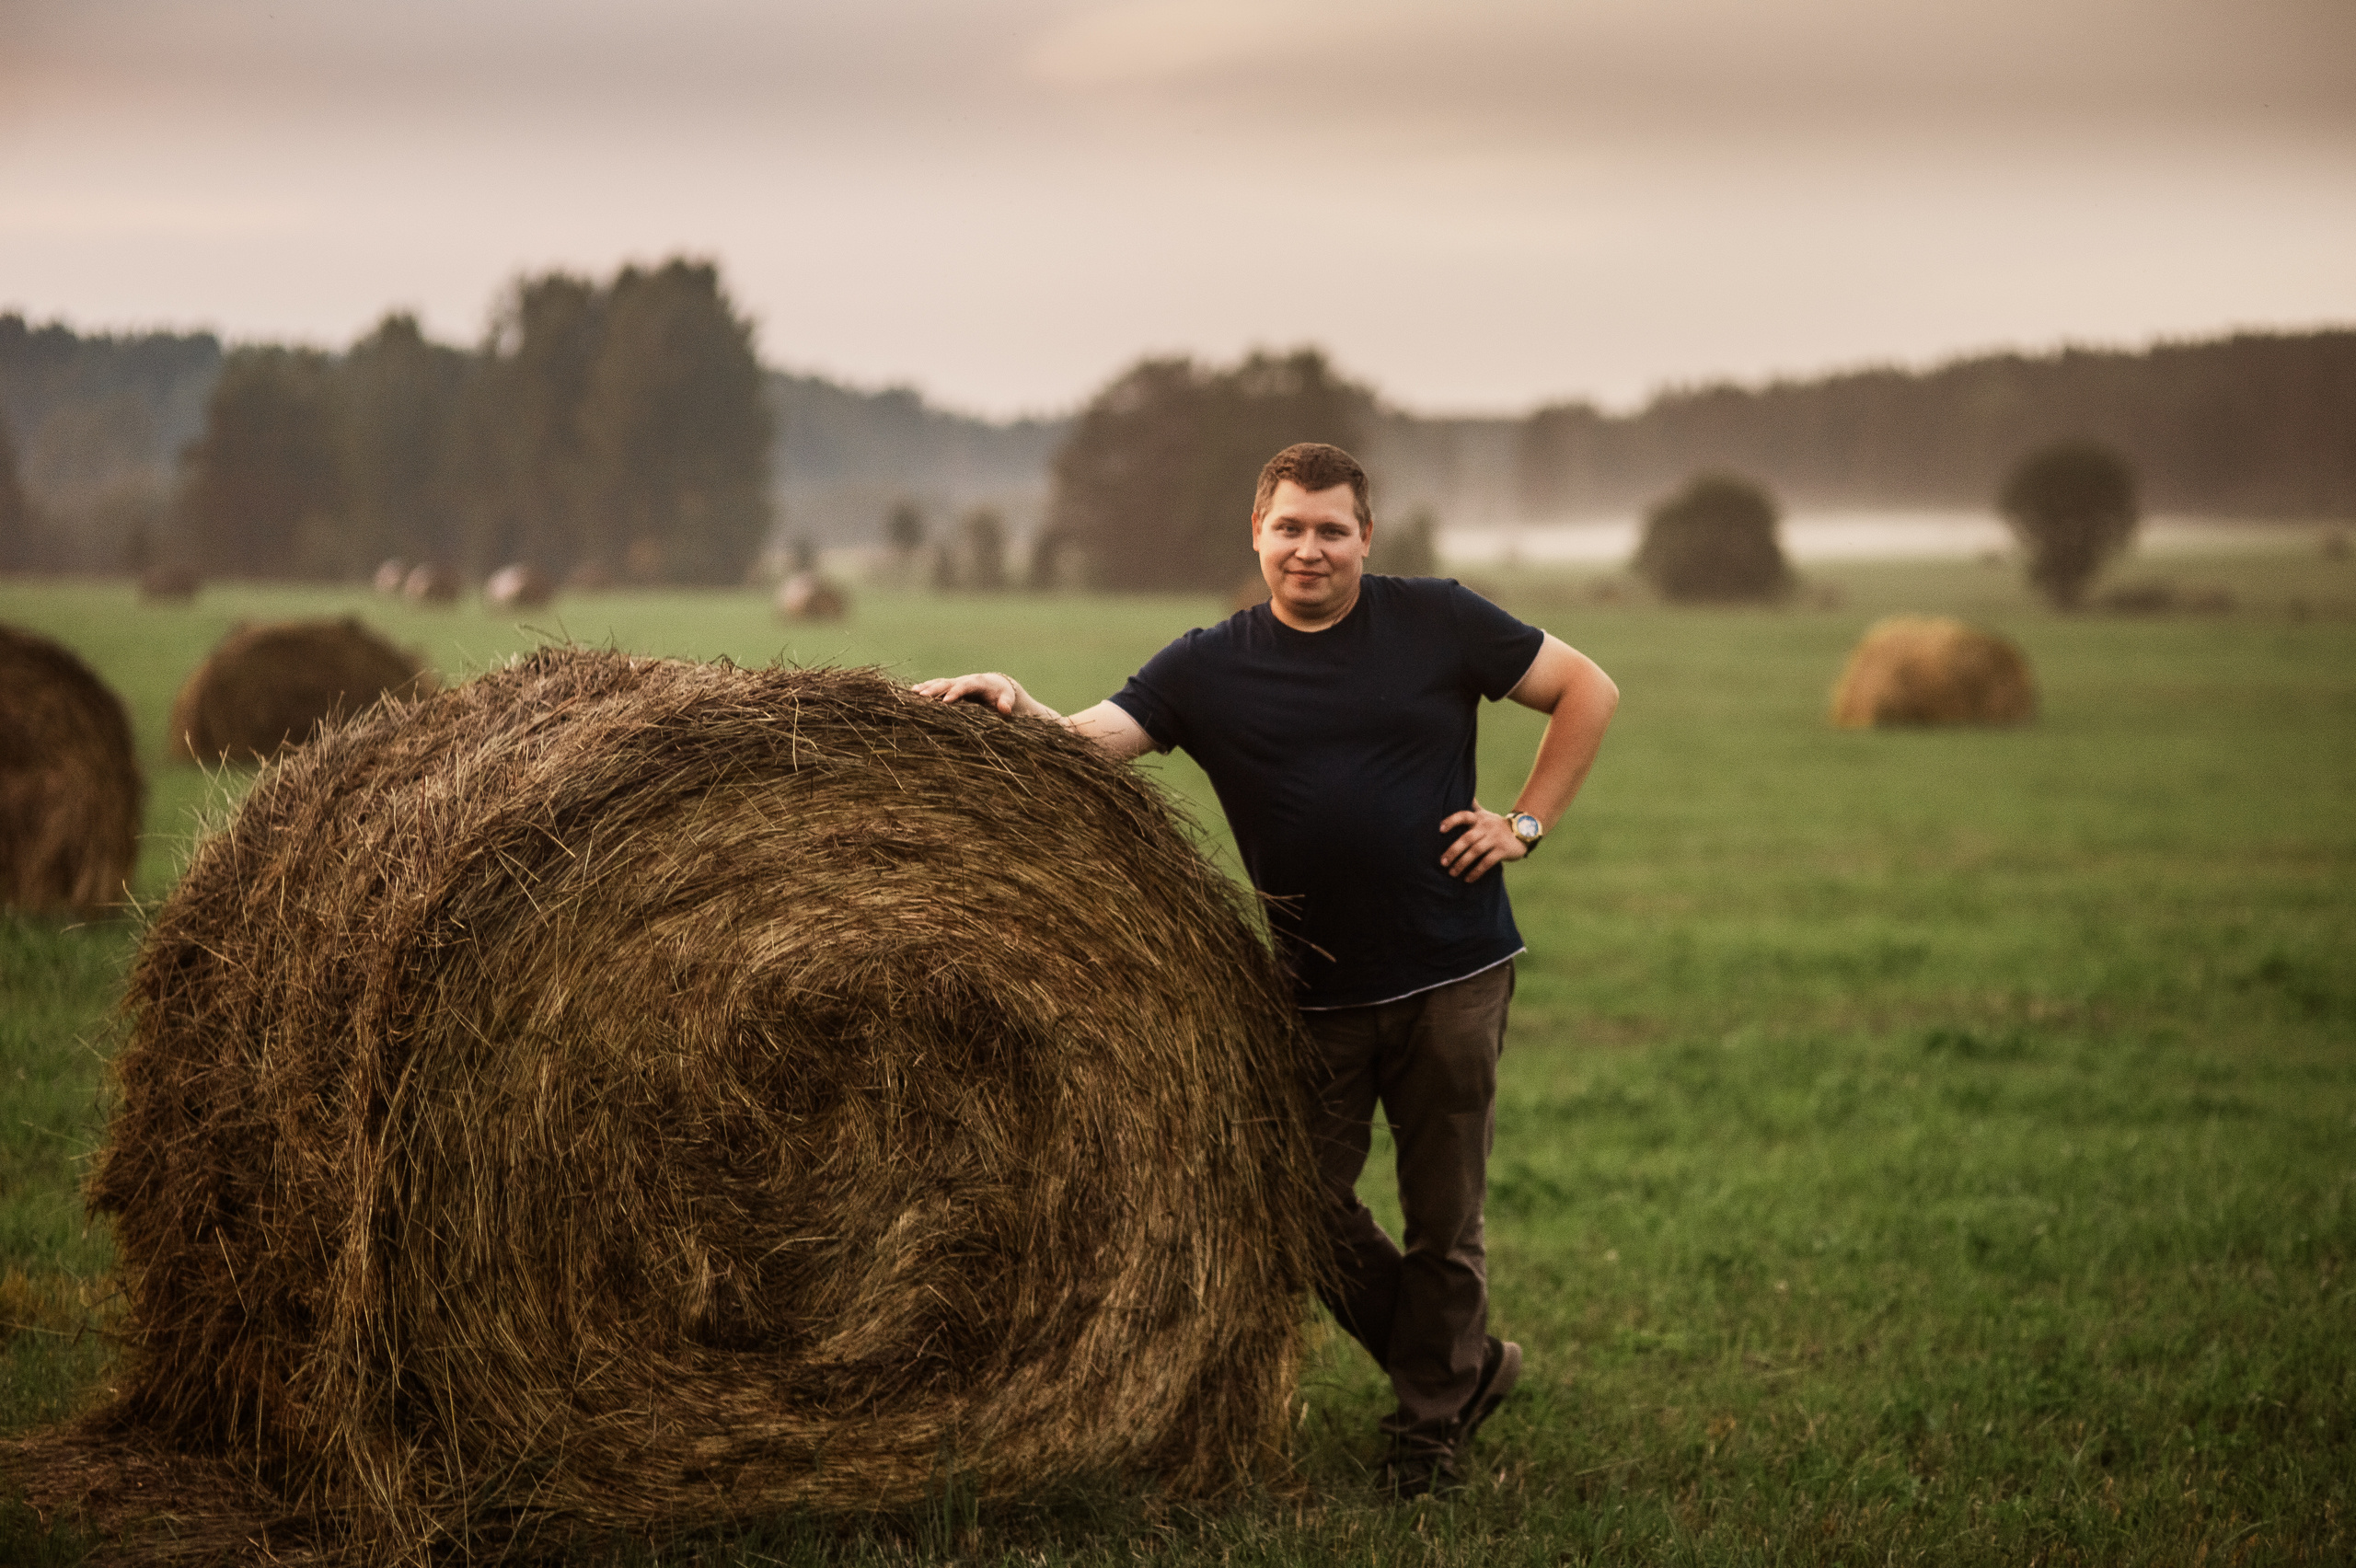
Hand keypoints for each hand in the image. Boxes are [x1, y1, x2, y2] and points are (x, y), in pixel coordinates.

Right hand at [911, 672, 1036, 715]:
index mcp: (978, 682)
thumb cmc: (1003, 694)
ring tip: (912, 693)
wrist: (997, 686)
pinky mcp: (949, 688)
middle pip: (948, 682)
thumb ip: (1006, 703)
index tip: (946, 701)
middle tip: (923, 697)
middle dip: (935, 689)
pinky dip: (924, 689)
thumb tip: (1005, 710)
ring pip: (939, 683)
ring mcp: (955, 683)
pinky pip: (935, 686)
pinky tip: (911, 694)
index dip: (955, 692)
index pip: (965, 686)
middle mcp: (964, 680)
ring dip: (926, 688)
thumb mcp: (1007, 698)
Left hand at [1438, 805, 1526, 882]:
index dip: (1451, 821)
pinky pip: (1487, 862)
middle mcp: (1486, 827)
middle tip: (1442, 862)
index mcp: (1479, 818)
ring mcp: (1495, 838)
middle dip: (1453, 850)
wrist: (1524, 831)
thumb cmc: (1497, 824)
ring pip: (1475, 851)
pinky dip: (1476, 871)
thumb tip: (1463, 792)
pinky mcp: (1502, 850)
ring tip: (1452, 873)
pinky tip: (1468, 879)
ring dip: (1462, 863)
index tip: (1440, 829)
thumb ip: (1473, 807)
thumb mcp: (1485, 815)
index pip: (1463, 816)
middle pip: (1467, 838)